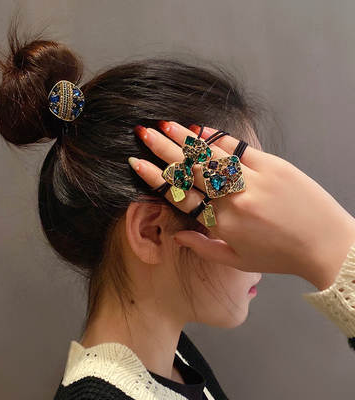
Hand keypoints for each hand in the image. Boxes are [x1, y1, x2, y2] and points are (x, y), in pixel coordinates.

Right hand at [129, 121, 354, 289]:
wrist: (327, 245)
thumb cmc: (280, 256)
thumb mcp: (238, 260)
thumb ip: (203, 247)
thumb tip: (176, 234)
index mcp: (222, 225)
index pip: (180, 195)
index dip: (155, 178)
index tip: (136, 163)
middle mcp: (233, 201)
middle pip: (190, 170)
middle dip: (163, 149)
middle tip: (143, 133)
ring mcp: (254, 180)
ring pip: (211, 156)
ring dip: (185, 139)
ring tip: (164, 124)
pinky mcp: (273, 166)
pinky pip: (239, 149)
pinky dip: (218, 138)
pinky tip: (199, 127)